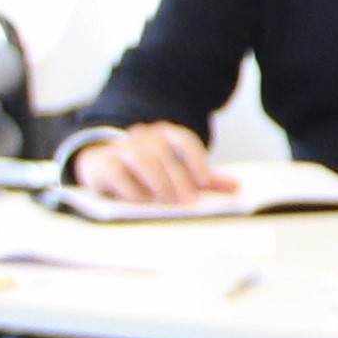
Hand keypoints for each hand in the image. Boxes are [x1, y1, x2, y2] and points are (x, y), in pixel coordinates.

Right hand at [68, 123, 233, 208]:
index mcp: (166, 135)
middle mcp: (144, 136)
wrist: (104, 166)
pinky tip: (140, 201)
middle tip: (187, 202)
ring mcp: (122, 147)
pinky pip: (116, 172)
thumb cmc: (148, 172)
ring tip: (165, 202)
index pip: (184, 140)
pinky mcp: (102, 163)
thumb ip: (204, 179)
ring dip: (155, 181)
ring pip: (139, 157)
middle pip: (163, 153)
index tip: (203, 182)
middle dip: (177, 179)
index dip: (196, 160)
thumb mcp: (177, 173)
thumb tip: (235, 188)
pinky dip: (130, 187)